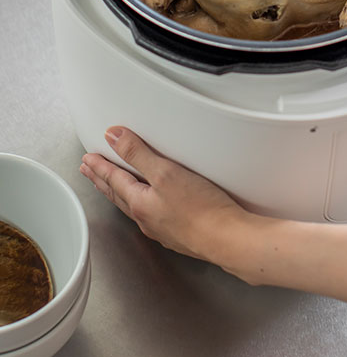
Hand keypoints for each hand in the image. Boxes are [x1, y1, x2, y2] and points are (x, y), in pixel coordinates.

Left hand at [80, 127, 245, 261]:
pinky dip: (141, 204)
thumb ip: (138, 154)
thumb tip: (113, 137)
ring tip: (113, 186)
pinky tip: (151, 204)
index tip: (88, 159)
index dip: (100, 166)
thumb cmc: (201, 209)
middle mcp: (146, 218)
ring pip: (132, 207)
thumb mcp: (166, 173)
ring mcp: (162, 228)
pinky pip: (150, 215)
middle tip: (90, 172)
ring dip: (119, 193)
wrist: (227, 238)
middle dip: (103, 181)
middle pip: (118, 195)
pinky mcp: (178, 232)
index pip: (114, 180)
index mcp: (140, 202)